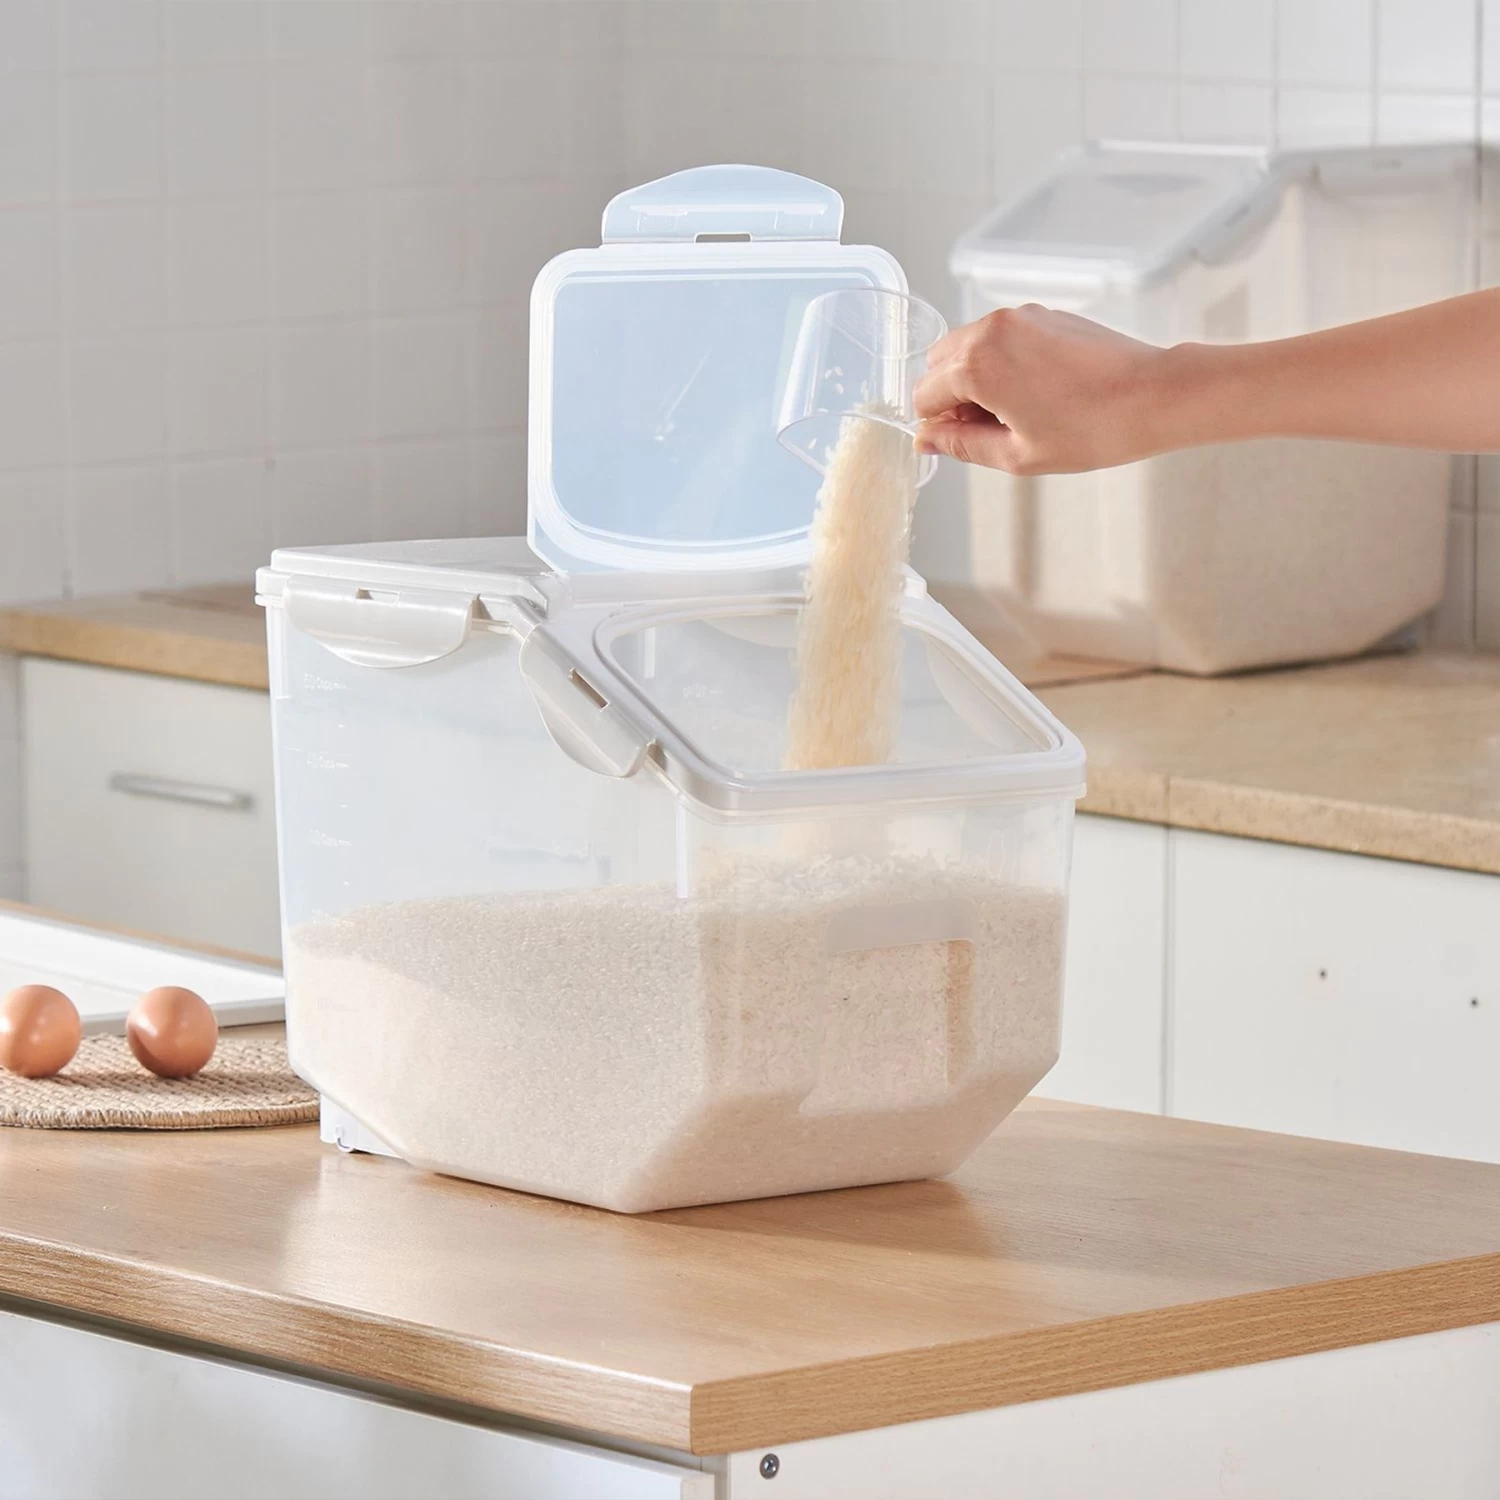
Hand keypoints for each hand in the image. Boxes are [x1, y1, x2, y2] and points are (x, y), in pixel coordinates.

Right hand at [913, 304, 1176, 474]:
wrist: (1153, 395)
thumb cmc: (1092, 429)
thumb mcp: (1017, 454)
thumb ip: (962, 445)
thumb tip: (927, 440)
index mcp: (977, 365)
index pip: (924, 395)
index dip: (937, 425)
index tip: (962, 441)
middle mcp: (991, 329)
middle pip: (939, 363)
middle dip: (952, 396)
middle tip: (989, 427)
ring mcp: (1019, 316)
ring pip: (968, 346)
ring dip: (975, 377)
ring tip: (1017, 410)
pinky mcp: (1043, 314)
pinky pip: (1000, 337)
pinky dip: (1001, 361)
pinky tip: (1037, 390)